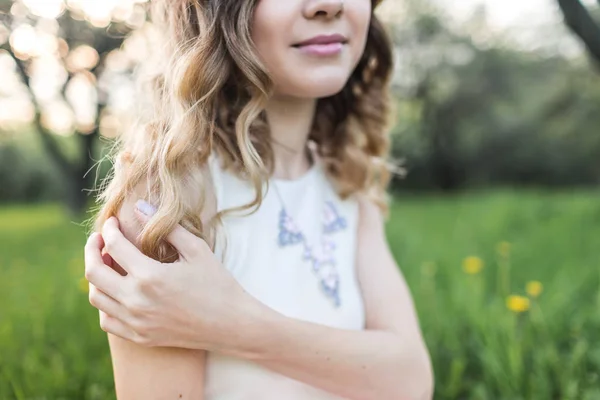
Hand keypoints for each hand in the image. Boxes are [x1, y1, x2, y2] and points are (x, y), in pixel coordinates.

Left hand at [84, 212, 260, 351]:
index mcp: (150, 276)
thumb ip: (167, 228)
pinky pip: (107, 321)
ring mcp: (136, 322)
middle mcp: (136, 301)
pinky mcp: (140, 336)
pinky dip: (105, 304)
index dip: (109, 229)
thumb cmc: (218, 284)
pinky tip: (117, 291)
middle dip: (92, 249)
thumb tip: (140, 206)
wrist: (231, 325)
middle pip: (94, 272)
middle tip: (99, 239)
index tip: (114, 221)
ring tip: (108, 264)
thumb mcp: (197, 249)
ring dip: (96, 277)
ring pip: (96, 298)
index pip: (114, 245)